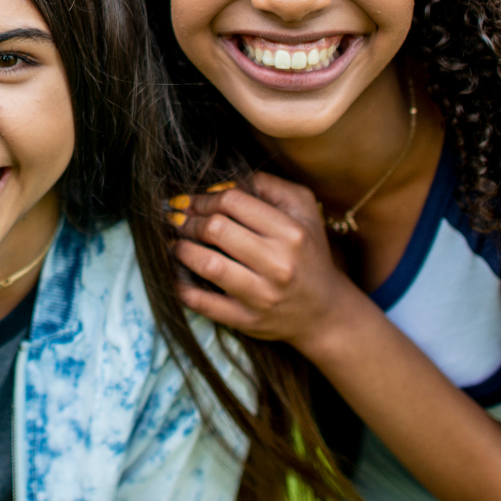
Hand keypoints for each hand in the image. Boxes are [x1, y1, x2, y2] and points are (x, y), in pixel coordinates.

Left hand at [170, 172, 362, 351]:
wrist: (324, 311)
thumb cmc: (307, 252)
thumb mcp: (302, 209)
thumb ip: (268, 185)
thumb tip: (224, 180)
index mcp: (291, 232)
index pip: (233, 202)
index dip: (205, 198)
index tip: (192, 201)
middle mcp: (278, 264)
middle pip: (216, 229)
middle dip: (189, 221)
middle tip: (179, 220)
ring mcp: (262, 295)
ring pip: (207, 265)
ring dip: (181, 249)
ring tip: (176, 243)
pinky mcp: (247, 320)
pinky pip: (203, 303)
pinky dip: (181, 287)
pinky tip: (176, 274)